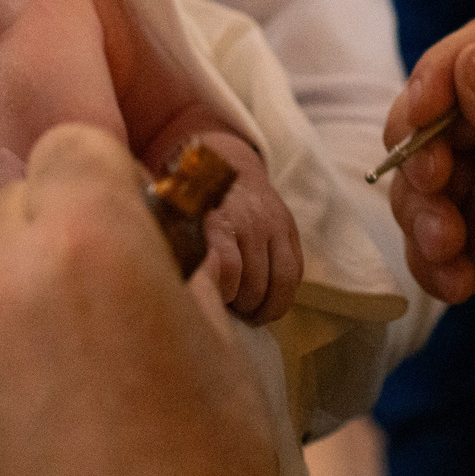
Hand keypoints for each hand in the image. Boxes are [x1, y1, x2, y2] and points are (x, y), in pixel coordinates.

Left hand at [0, 123, 292, 475]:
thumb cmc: (209, 470)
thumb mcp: (218, 345)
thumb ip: (173, 269)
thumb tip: (160, 244)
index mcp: (96, 235)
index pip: (70, 144)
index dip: (103, 178)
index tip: (126, 217)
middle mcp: (9, 268)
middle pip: (14, 197)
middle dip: (55, 226)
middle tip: (99, 287)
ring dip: (7, 281)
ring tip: (57, 345)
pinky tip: (24, 394)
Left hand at [196, 133, 301, 324]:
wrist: (227, 164)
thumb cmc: (193, 205)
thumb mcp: (178, 222)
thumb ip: (183, 253)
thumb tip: (186, 293)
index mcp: (215, 219)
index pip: (227, 269)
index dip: (222, 293)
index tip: (211, 302)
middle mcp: (248, 219)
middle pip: (254, 282)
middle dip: (242, 306)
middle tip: (230, 310)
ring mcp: (273, 223)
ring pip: (280, 281)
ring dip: (265, 306)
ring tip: (250, 312)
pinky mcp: (289, 228)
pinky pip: (296, 271)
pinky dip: (283, 295)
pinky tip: (268, 304)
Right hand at [387, 19, 474, 396]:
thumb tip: (469, 61)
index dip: (445, 67)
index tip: (419, 111)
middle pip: (443, 109)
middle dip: (422, 147)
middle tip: (431, 184)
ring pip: (424, 174)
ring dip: (421, 209)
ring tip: (449, 249)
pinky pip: (428, 235)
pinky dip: (429, 258)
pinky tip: (460, 286)